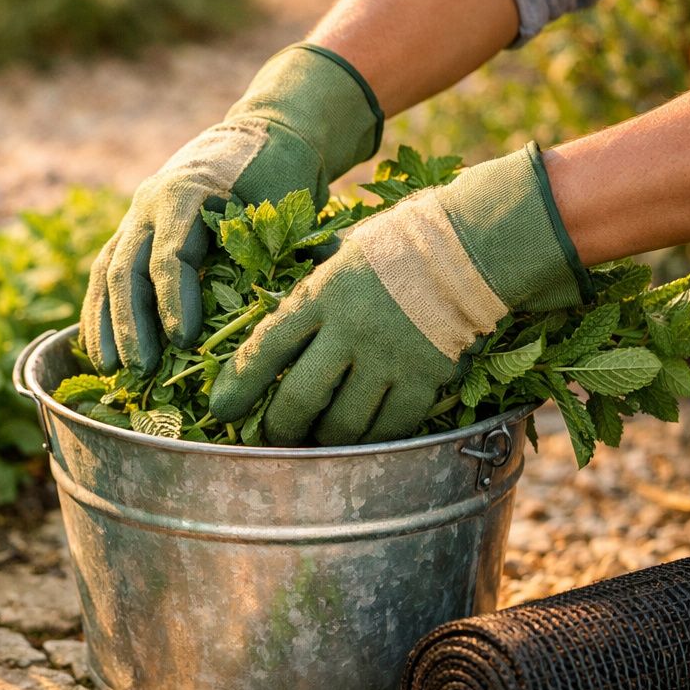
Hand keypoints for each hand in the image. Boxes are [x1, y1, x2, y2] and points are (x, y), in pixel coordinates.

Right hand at [80, 44, 380, 374]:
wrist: (264, 135)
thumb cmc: (282, 176)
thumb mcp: (285, 205)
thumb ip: (273, 254)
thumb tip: (273, 318)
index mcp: (188, 192)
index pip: (172, 255)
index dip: (174, 301)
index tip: (185, 341)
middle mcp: (150, 202)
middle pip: (129, 268)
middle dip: (133, 324)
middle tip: (142, 369)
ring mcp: (136, 217)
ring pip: (108, 272)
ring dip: (106, 324)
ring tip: (110, 370)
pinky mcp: (133, 233)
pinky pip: (106, 275)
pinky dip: (100, 313)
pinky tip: (101, 351)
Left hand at [209, 143, 590, 445]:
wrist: (470, 247)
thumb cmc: (396, 247)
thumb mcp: (339, 255)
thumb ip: (307, 294)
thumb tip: (267, 323)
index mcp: (319, 296)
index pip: (263, 350)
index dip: (236, 387)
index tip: (219, 411)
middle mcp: (348, 332)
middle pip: (297, 401)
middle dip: (276, 429)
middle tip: (267, 439)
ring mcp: (387, 360)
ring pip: (341, 425)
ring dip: (320, 442)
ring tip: (311, 443)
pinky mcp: (424, 379)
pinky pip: (387, 429)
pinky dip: (368, 441)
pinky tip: (359, 441)